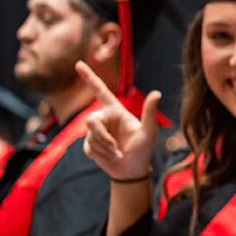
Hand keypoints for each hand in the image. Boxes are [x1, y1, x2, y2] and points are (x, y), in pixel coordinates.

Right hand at [76, 60, 159, 180]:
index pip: (100, 91)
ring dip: (105, 147)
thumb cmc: (143, 150)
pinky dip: (101, 154)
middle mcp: (104, 118)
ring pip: (90, 135)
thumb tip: (157, 93)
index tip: (78, 64)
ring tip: (117, 152)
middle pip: (91, 120)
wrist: (132, 171)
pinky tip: (111, 157)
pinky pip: (89, 146)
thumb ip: (149, 112)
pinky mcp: (89, 145)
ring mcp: (95, 132)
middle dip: (102, 136)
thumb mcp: (149, 131)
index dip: (89, 78)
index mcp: (116, 111)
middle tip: (116, 147)